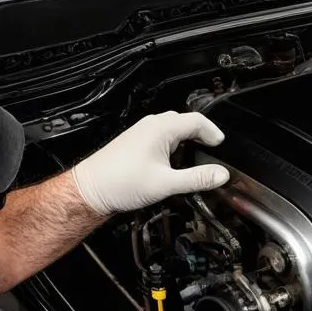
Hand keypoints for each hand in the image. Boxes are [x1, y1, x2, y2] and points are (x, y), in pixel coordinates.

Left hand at [72, 112, 230, 215]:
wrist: (90, 190)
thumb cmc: (120, 183)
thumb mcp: (166, 184)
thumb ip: (197, 179)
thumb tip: (221, 174)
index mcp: (161, 128)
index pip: (197, 121)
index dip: (213, 132)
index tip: (221, 145)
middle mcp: (151, 125)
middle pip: (186, 122)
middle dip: (202, 135)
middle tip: (212, 150)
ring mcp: (142, 132)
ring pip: (173, 128)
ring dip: (187, 139)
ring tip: (196, 156)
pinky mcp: (136, 141)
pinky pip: (162, 136)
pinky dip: (174, 144)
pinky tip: (174, 162)